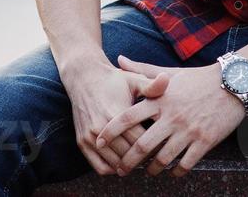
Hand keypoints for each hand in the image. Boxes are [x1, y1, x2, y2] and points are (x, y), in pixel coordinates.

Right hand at [60, 58, 169, 174]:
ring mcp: (90, 137)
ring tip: (141, 160)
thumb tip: (166, 79)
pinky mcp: (81, 142)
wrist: (84, 78)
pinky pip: (100, 167)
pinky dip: (113, 170)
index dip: (155, 146)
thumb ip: (151, 85)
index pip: (140, 141)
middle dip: (144, 158)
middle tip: (156, 157)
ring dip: (130, 166)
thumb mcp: (133, 80)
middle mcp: (101, 127)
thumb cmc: (114, 81)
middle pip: (129, 155)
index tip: (164, 146)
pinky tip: (123, 162)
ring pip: (116, 164)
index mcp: (116, 113)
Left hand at [95, 55, 244, 177]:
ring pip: (162, 158)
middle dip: (127, 161)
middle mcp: (171, 116)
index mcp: (160, 100)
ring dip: (151, 170)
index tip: (99, 141)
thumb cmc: (197, 79)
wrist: (232, 84)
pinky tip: (172, 173)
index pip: (128, 117)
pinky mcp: (204, 141)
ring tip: (146, 173)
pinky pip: (185, 164)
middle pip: (142, 144)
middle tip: (120, 169)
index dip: (111, 131)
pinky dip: (176, 172)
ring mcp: (188, 130)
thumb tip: (119, 59)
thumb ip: (142, 70)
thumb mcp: (168, 74)